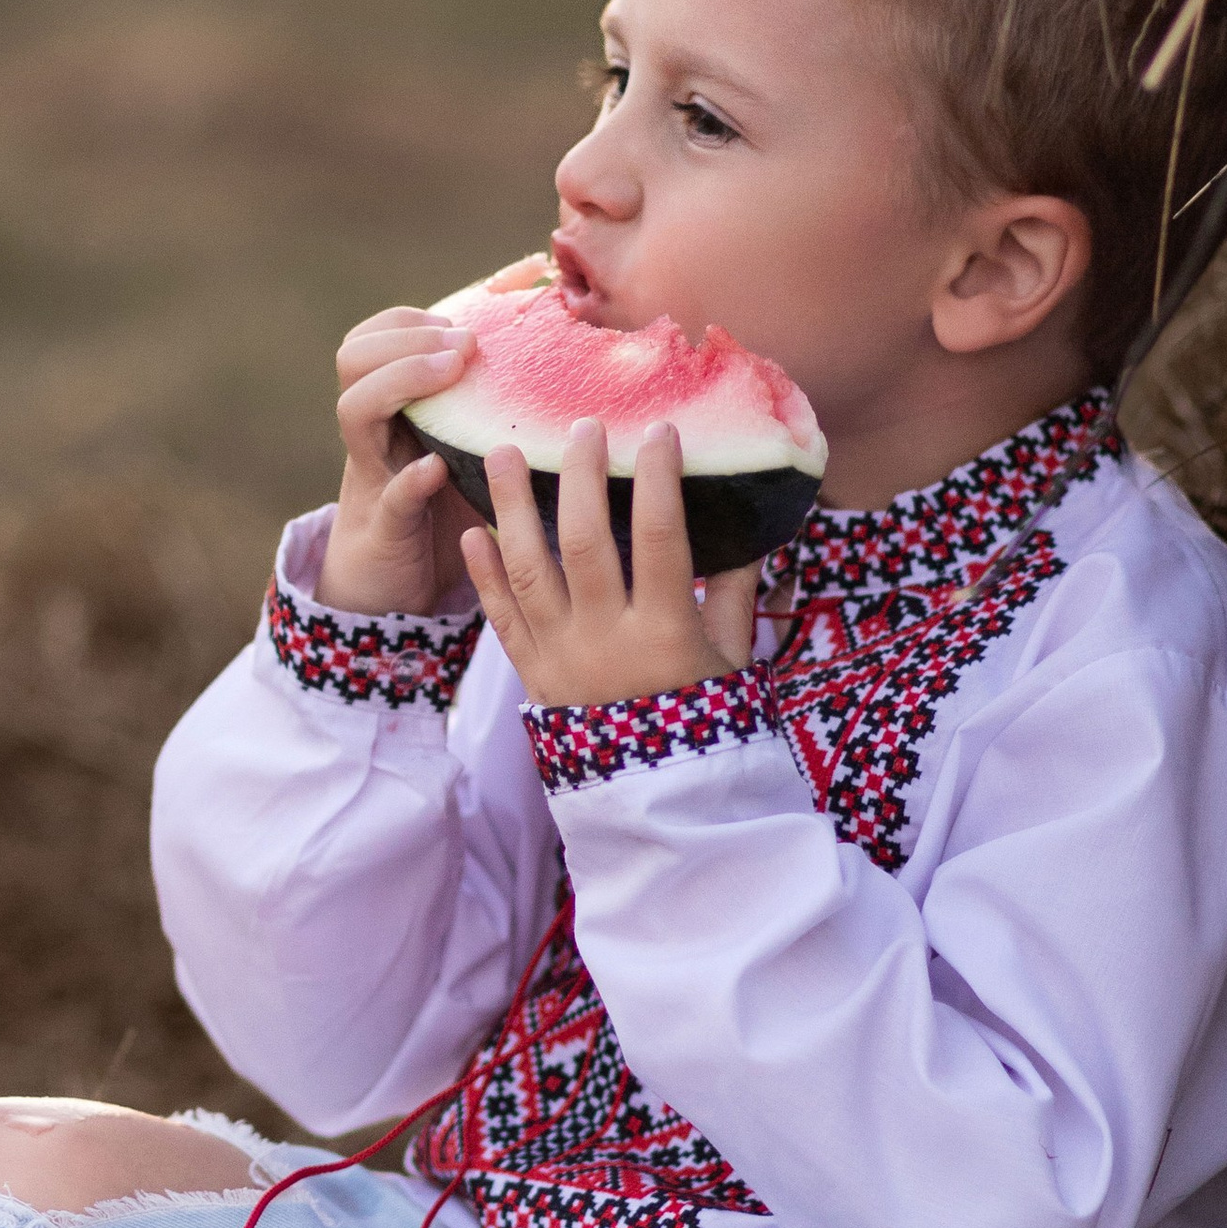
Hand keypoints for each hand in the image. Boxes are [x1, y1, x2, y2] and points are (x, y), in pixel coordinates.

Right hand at [315, 308, 482, 615]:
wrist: (394, 595)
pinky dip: (410, 478)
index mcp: (391, 412)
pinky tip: (436, 468)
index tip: (459, 322)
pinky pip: (390, 497)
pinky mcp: (386, 527)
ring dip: (402, 380)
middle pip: (352, 360)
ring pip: (355, 411)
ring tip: (450, 372)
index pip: (372, 339)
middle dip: (407, 339)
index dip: (406, 320)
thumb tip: (560, 359)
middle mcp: (374, 436)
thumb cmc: (442, 515)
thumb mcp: (463, 454)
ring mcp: (373, 477)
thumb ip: (486, 413)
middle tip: (463, 343)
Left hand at [462, 418, 758, 707]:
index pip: (662, 539)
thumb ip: (736, 592)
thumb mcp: (732, 659)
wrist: (656, 801)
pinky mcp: (531, 676)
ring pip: (528, 571)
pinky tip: (473, 531)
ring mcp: (561, 658)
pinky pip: (500, 619)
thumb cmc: (704, 720)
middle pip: (585, 544)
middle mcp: (606, 641)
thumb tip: (753, 526)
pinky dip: (483, 574)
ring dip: (511, 508)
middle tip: (580, 426)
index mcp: (666, 633)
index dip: (659, 480)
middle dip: (581, 478)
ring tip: (500, 453)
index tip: (659, 430)